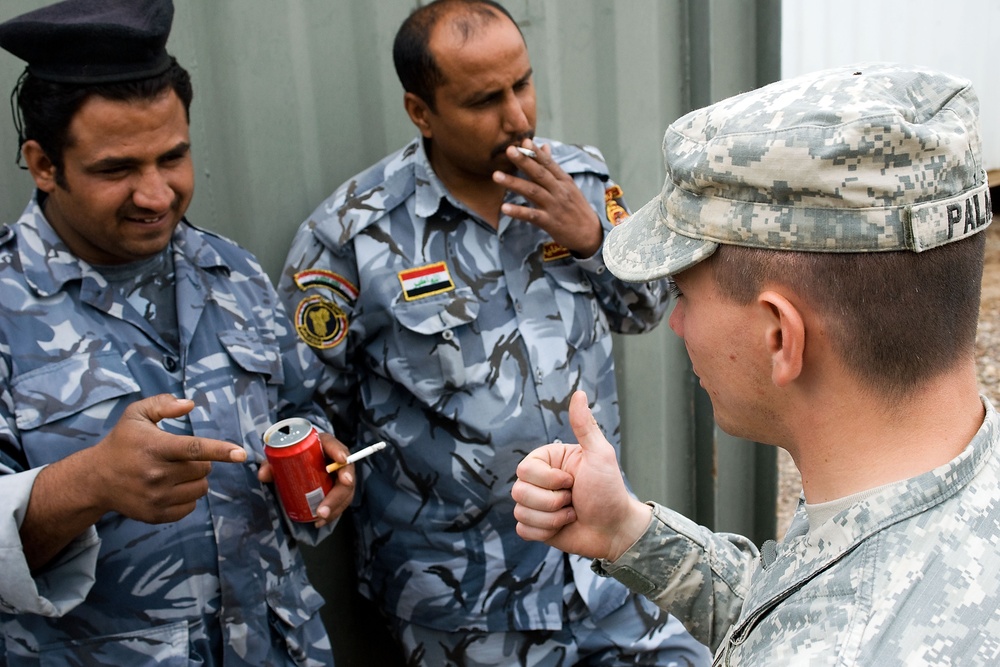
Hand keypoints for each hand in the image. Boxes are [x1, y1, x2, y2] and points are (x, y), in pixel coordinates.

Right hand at [90, 394, 247, 523]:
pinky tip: (169, 488)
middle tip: (178, 458)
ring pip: (201, 488)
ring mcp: (156, 498)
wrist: (95, 479)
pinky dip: (187, 496)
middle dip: (199, 461)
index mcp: (155, 447)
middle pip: (203, 469)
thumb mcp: (136, 415)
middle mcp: (156, 474)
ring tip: (174, 472)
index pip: (194, 448)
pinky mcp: (156, 515)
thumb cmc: (122, 442)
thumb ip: (163, 404)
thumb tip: (189, 404)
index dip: (220, 450)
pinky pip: (191, 506)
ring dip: (196, 479)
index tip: (241, 454)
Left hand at [257, 430, 354, 527]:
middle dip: (337, 494)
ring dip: (335, 507)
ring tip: (320, 518)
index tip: (341, 459)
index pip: (334, 445)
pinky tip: (321, 521)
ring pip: (346, 491)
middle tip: (323, 509)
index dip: (339, 452)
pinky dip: (333, 513)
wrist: (300, 461)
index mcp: (324, 445)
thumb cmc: (293, 456)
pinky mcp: (339, 488)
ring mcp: (340, 475)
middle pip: (345, 474)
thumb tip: (263, 475)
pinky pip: (341, 502)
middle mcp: (336, 459)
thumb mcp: (281, 457)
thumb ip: (271, 464)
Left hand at [493, 141, 603, 256]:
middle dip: (524, 161)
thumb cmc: (576, 208)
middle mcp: (559, 191)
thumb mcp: (568, 185)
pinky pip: (532, 215)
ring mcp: (554, 206)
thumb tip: (544, 146)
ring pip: (532, 191)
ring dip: (514, 183)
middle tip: (509, 150)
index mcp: (564, 180)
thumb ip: (553, 167)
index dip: (536, 152)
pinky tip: (504, 208)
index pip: (548, 163)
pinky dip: (518, 211)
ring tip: (496, 176)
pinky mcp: (550, 222)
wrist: (590, 233)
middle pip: (539, 174)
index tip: (524, 141)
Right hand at [511, 390, 651, 560]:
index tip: (573, 481)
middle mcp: (537, 481)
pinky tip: (562, 527)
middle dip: (552, 502)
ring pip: (521, 512)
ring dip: (552, 518)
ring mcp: (535, 504)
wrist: (615, 529)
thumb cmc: (610, 490)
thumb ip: (585, 426)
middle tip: (573, 499)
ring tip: (571, 514)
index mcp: (547, 461)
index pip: (525, 469)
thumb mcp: (600, 455)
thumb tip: (579, 393)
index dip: (550, 480)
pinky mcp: (535, 526)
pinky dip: (545, 532)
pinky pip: (523, 530)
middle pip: (519, 491)